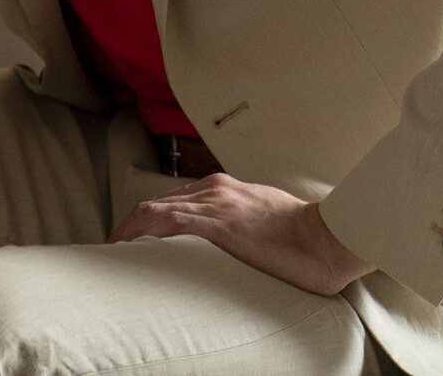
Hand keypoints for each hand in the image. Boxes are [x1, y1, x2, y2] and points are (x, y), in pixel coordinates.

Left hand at [109, 172, 372, 295]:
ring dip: (127, 230)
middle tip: (115, 251)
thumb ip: (249, 225)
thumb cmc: (309, 237)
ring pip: (153, 209)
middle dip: (130, 225)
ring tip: (113, 254)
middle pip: (156, 202)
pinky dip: (140, 232)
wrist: (329, 237)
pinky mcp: (217, 222)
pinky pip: (165, 221)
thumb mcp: (271, 221)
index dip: (148, 219)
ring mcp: (215, 203)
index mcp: (227, 189)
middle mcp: (215, 190)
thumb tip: (242, 246)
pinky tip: (127, 247)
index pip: (174, 200)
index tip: (135, 239)